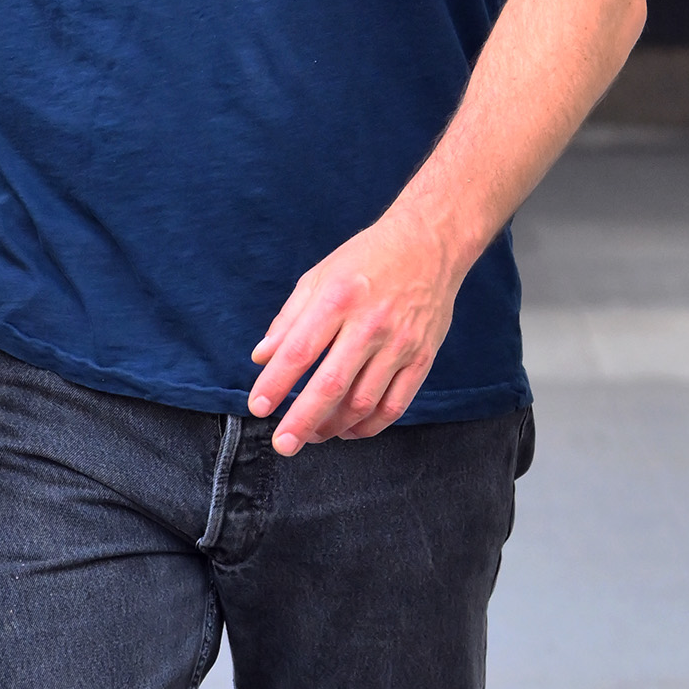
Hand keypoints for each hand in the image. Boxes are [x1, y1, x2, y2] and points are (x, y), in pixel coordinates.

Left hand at [248, 210, 463, 455]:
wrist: (430, 244)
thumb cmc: (366, 260)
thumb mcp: (319, 276)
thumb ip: (289, 319)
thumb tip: (262, 357)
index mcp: (338, 299)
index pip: (299, 351)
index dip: (276, 383)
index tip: (259, 406)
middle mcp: (370, 324)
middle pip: (331, 385)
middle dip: (303, 420)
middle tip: (283, 444)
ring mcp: (400, 344)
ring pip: (364, 401)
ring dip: (334, 426)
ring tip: (313, 435)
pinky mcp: (422, 358)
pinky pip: (395, 404)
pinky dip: (370, 425)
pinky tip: (348, 430)